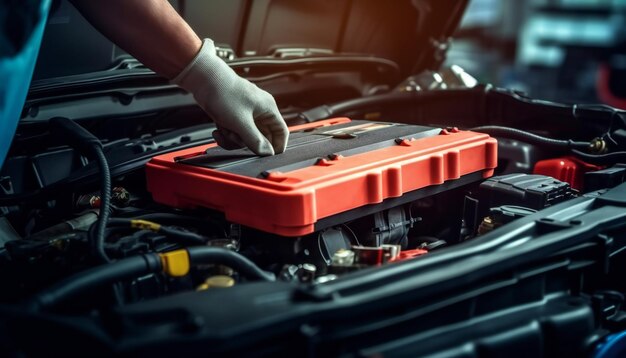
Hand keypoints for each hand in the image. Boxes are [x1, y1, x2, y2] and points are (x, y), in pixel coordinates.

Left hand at [173, 39, 287, 155]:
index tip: (267, 156)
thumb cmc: (224, 94)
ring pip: (246, 137)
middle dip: (246, 142)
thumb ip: (255, 140)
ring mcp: (246, 113)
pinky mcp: (234, 115)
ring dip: (233, 139)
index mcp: (268, 109)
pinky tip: (217, 131)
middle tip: (236, 138)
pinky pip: (235, 132)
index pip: (281, 132)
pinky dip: (226, 135)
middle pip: (261, 137)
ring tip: (224, 130)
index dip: (277, 146)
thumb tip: (267, 153)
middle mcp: (259, 111)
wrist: (203, 80)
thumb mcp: (241, 122)